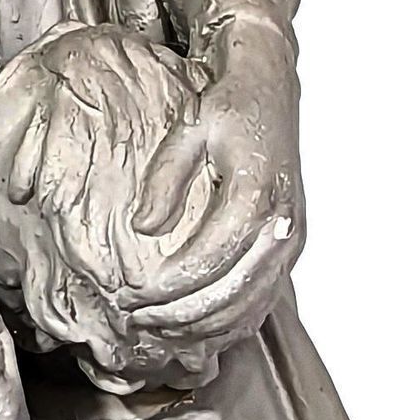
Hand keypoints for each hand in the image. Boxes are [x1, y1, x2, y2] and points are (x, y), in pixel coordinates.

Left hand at [121, 16, 303, 352]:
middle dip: (180, 315)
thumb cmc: (230, 105)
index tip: (129, 297)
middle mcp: (282, 226)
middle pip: (231, 294)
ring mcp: (290, 241)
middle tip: (135, 320)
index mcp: (256, 196)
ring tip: (157, 329)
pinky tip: (195, 327)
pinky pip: (262, 297)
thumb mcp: (190, 130)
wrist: (271, 89)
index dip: (166, 287)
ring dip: (203, 326)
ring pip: (250, 305)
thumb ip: (166, 181)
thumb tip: (142, 228)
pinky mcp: (288, 247)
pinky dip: (230, 320)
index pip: (208, 261)